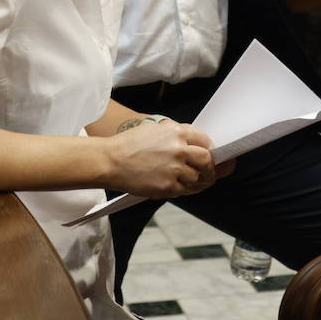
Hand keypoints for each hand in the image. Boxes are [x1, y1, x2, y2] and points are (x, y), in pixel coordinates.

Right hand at [100, 121, 219, 197]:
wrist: (110, 161)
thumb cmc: (129, 145)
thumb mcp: (156, 129)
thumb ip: (178, 135)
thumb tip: (196, 143)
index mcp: (177, 132)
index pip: (206, 141)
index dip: (210, 150)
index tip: (210, 155)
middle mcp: (179, 150)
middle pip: (207, 160)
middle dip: (210, 168)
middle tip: (209, 172)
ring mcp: (174, 169)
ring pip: (197, 178)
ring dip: (196, 181)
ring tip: (190, 181)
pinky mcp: (167, 186)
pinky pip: (184, 190)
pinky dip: (184, 190)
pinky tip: (178, 187)